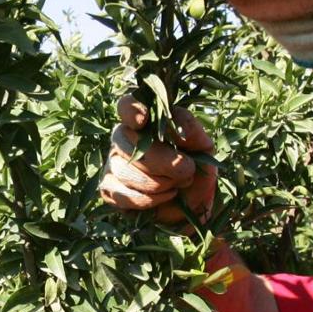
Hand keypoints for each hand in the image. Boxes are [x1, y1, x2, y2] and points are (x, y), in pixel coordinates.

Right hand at [99, 95, 216, 225]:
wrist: (193, 205)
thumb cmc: (196, 169)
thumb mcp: (203, 147)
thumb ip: (192, 131)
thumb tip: (178, 128)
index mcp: (144, 122)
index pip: (127, 106)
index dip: (131, 110)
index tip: (143, 120)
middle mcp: (123, 139)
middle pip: (128, 142)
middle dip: (162, 161)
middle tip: (187, 170)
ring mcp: (112, 163)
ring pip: (125, 171)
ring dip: (159, 183)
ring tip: (176, 185)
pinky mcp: (109, 189)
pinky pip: (122, 194)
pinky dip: (149, 199)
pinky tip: (164, 197)